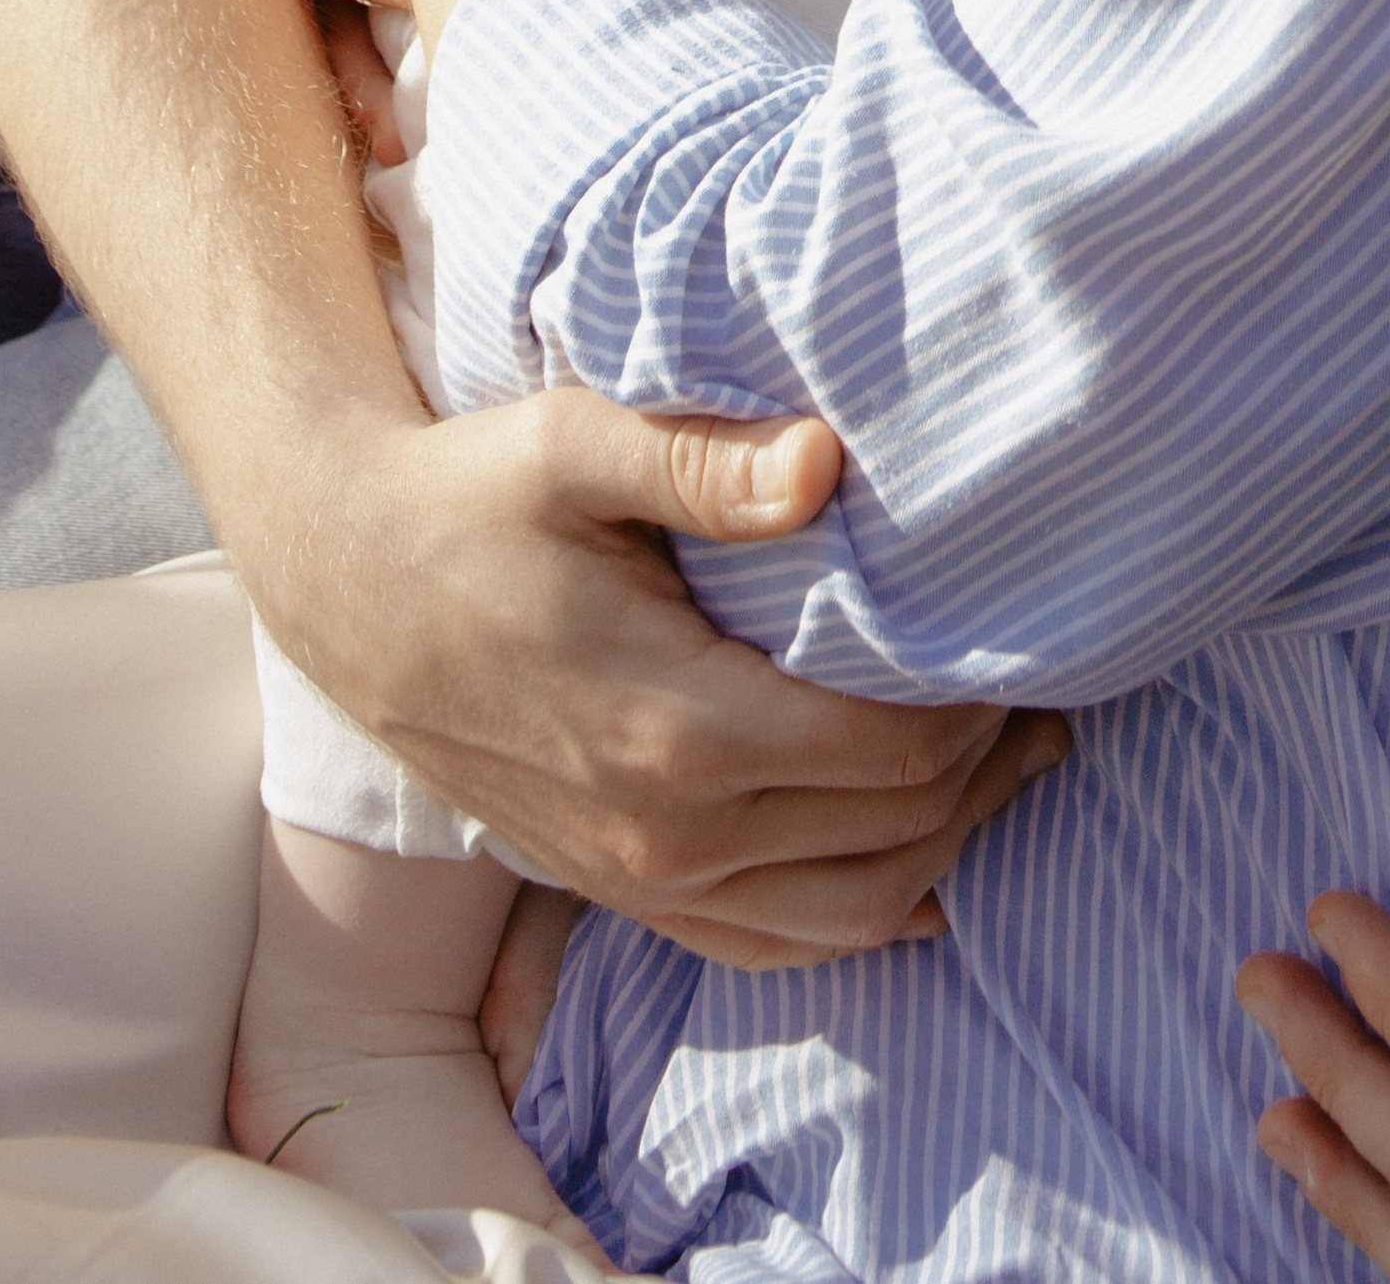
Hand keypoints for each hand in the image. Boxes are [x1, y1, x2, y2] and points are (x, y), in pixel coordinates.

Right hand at [260, 383, 1067, 972]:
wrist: (342, 580)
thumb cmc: (465, 496)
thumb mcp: (572, 445)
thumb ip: (704, 461)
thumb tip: (829, 463)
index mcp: (676, 725)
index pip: (890, 751)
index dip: (980, 706)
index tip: (1027, 642)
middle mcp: (666, 828)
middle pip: (890, 831)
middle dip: (988, 770)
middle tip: (1048, 692)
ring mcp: (636, 875)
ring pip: (846, 907)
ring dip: (946, 845)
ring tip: (1013, 766)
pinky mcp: (612, 886)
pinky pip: (766, 944)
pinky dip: (857, 920)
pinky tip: (919, 878)